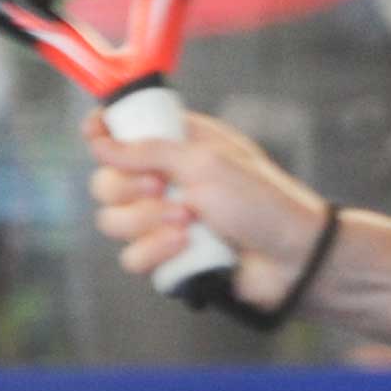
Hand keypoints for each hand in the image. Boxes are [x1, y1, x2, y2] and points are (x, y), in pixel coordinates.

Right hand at [86, 106, 330, 317]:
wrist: (294, 258)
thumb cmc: (262, 201)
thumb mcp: (207, 161)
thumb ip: (150, 149)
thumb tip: (100, 143)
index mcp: (179, 145)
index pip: (122, 131)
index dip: (102, 132)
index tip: (96, 135)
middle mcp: (166, 180)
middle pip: (105, 181)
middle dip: (128, 187)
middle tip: (164, 188)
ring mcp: (164, 221)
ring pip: (112, 222)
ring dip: (145, 222)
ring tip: (188, 223)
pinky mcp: (168, 258)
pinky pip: (132, 258)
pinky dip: (155, 252)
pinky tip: (186, 247)